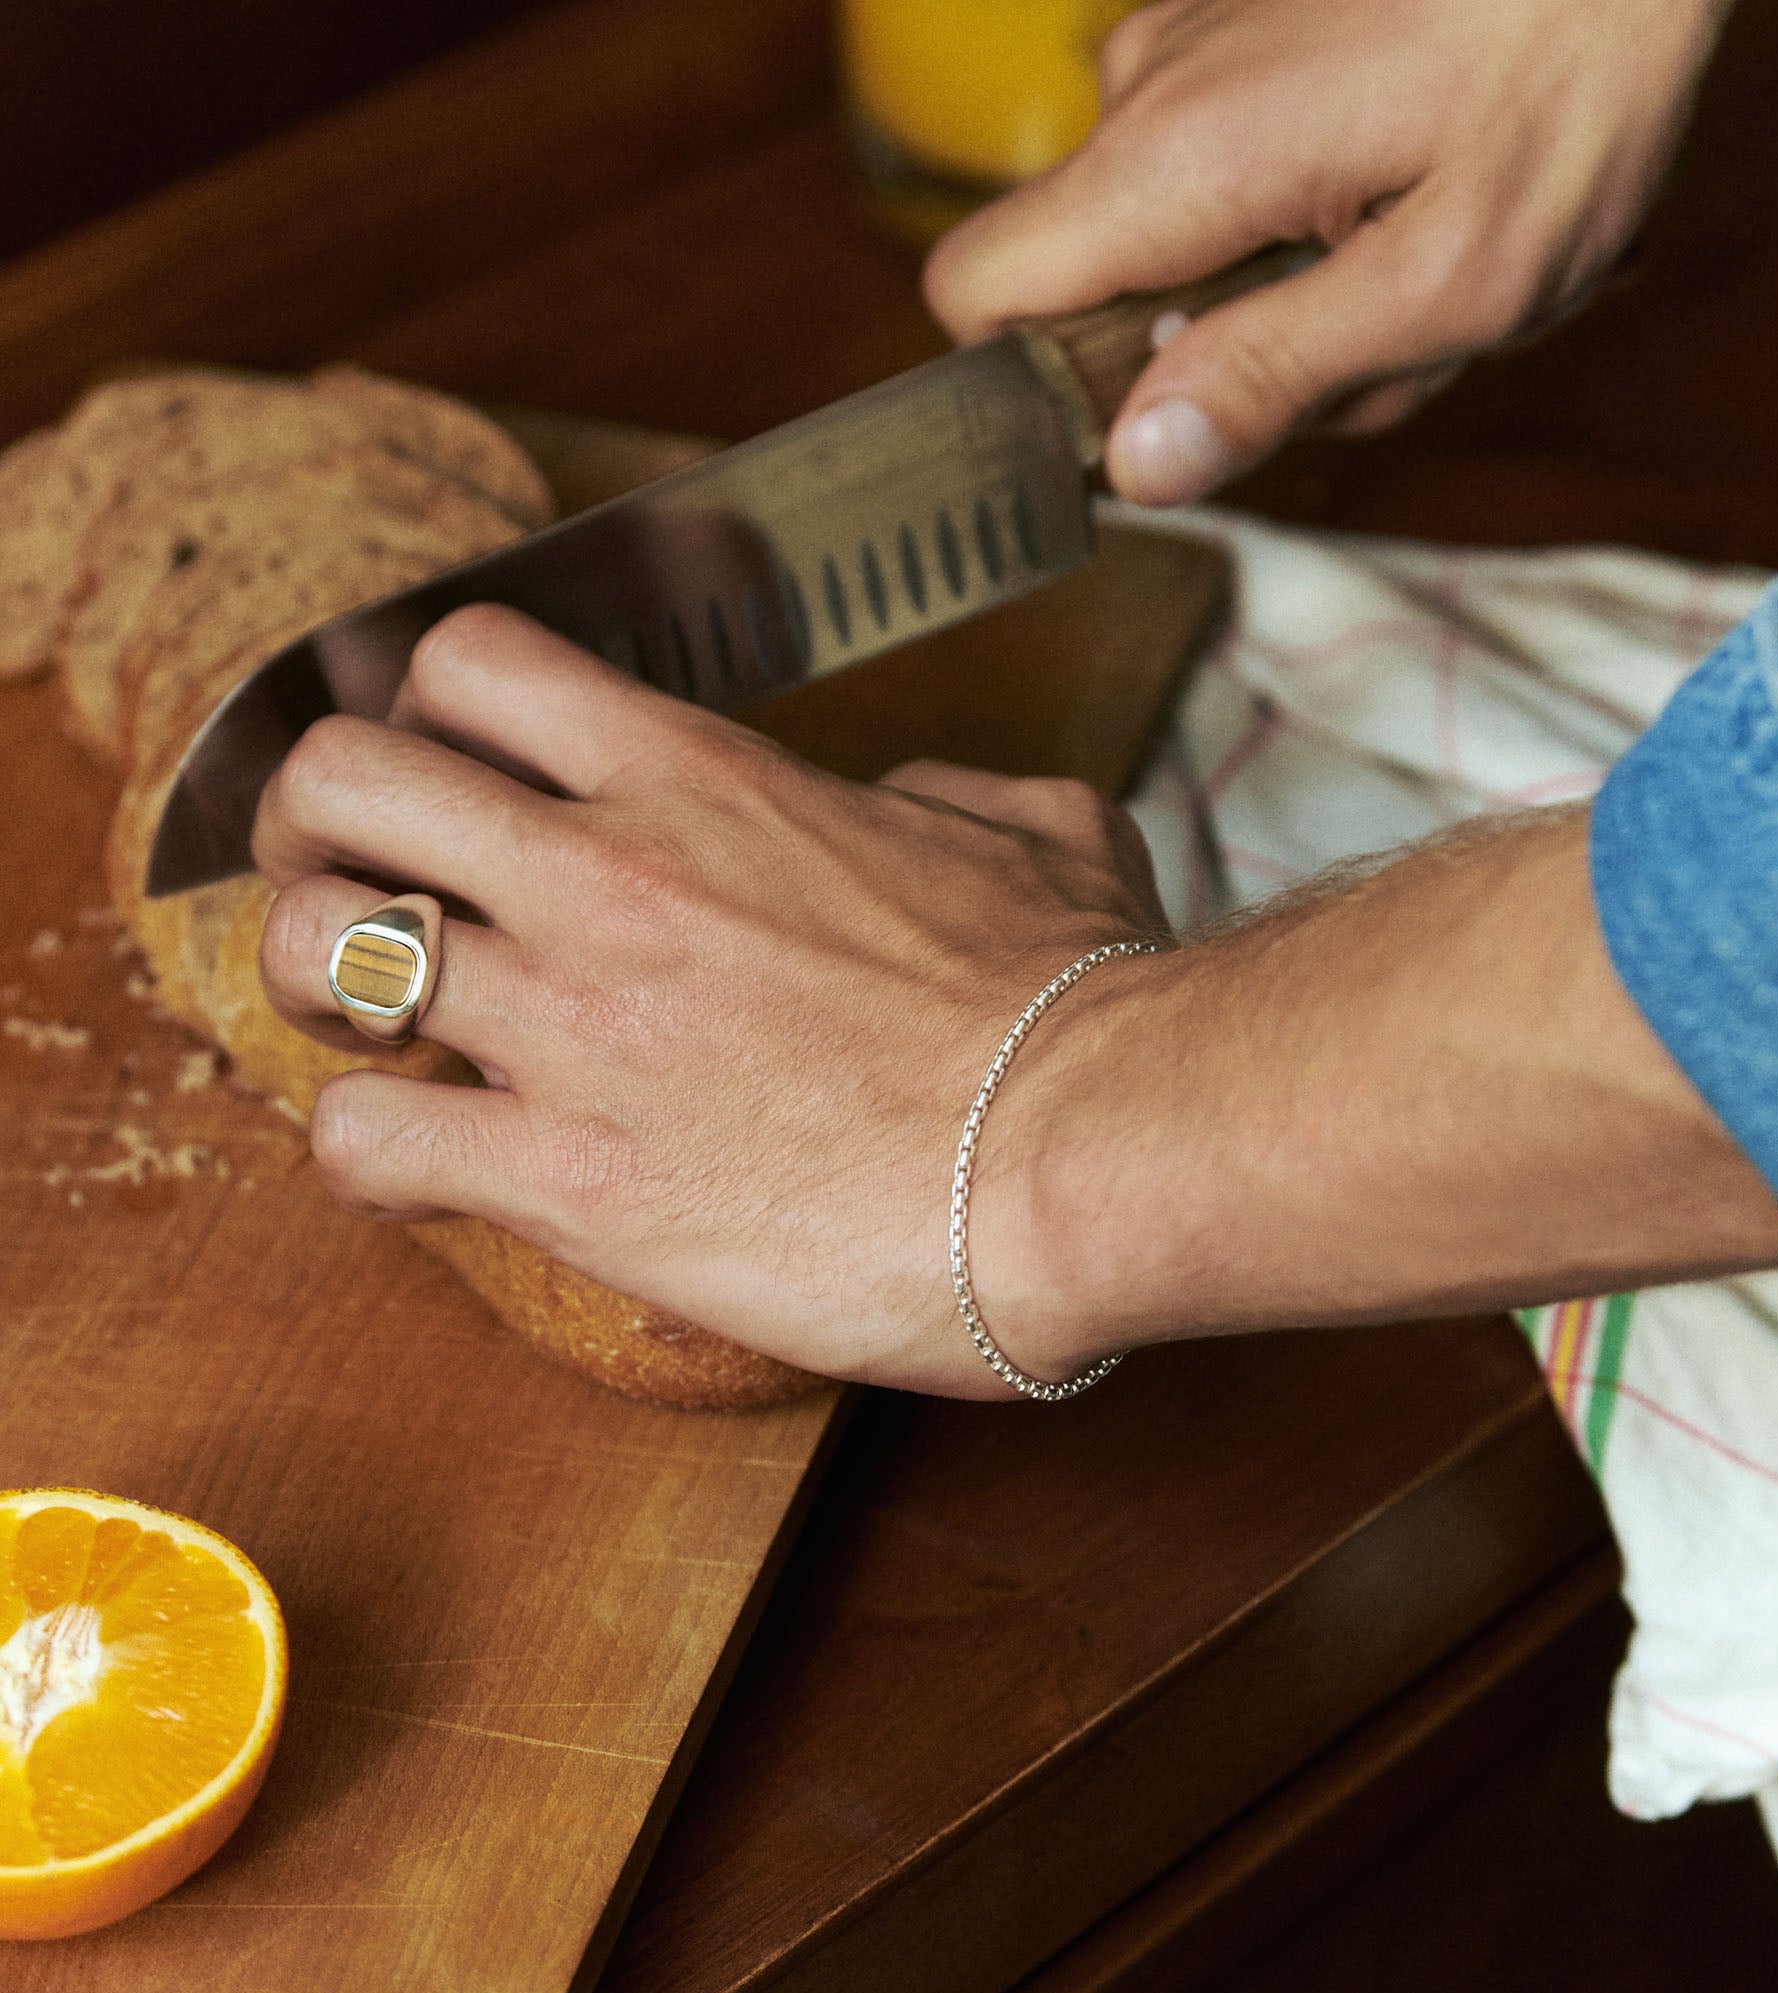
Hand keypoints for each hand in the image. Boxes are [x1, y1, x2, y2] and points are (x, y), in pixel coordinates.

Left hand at [253, 606, 1170, 1395]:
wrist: (1099, 1152)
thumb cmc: (1087, 1004)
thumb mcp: (1036, 835)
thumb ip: (944, 797)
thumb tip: (911, 806)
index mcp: (704, 781)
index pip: (472, 660)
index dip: (425, 714)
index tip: (451, 786)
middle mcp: (608, 876)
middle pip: (337, 774)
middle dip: (312, 832)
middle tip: (361, 894)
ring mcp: (573, 1023)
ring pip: (309, 947)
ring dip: (313, 986)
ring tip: (376, 1034)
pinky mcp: (570, 1178)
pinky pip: (362, 1143)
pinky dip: (363, 1153)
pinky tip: (427, 1166)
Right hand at [925, 0, 1731, 501]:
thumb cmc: (1575, 84)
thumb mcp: (1447, 283)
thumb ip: (1274, 380)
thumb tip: (1138, 467)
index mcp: (1174, 159)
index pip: (974, 293)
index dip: (1032, 387)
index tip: (1147, 420)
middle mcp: (1150, 95)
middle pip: (1094, 297)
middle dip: (1219, 362)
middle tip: (1369, 344)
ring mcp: (1190, 57)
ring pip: (1172, 251)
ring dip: (1285, 301)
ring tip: (1411, 261)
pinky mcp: (1235, 43)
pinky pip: (1223, 185)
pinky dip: (1305, 229)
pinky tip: (1403, 204)